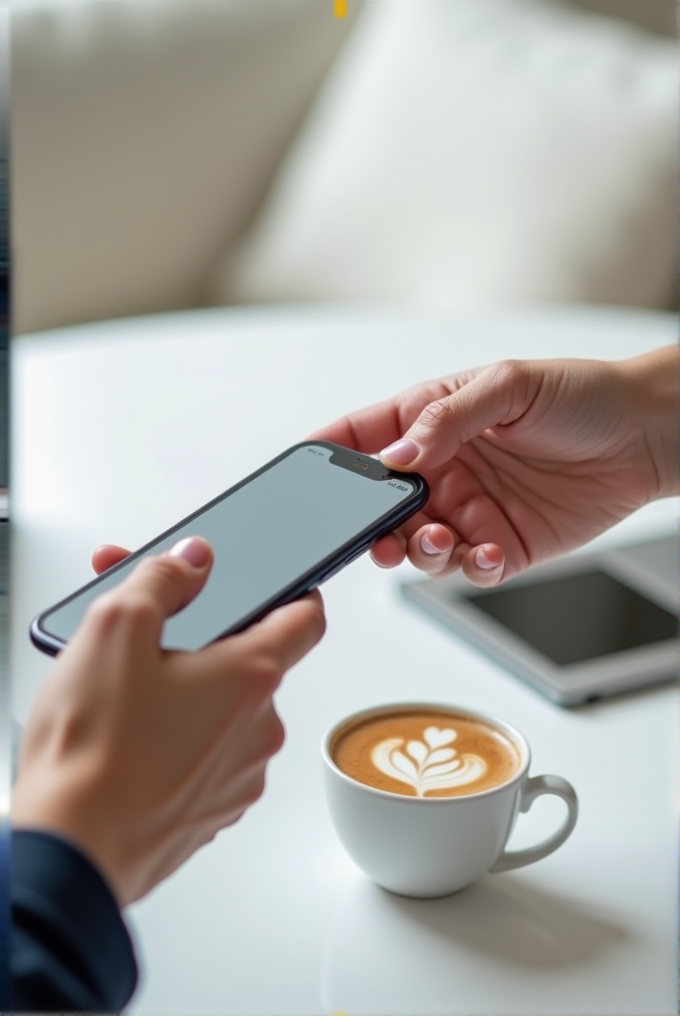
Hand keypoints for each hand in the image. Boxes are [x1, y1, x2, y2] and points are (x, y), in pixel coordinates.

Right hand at [13, 537, 325, 905]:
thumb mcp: (116, 627)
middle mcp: (258, 730)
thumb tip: (191, 561)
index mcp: (250, 677)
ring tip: (121, 696)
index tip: (281, 588)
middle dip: (200, 642)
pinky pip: (204, 759)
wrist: (70, 851)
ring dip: (185, 693)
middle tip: (144, 635)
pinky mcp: (209, 812)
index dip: (295, 594)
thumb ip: (162, 579)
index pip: (305, 620)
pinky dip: (176, 741)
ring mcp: (236, 776)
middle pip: (247, 665)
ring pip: (222, 714)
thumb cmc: (93, 748)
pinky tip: (127, 739)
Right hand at [311, 348, 677, 584]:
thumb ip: (447, 418)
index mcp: (432, 421)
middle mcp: (443, 470)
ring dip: (414, 550)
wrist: (645, 437)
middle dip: (369, 523)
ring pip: (414, 544)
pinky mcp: (499, 547)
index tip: (301, 471)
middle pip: (380, 504)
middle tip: (377, 531)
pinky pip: (466, 568)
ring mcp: (468, 511)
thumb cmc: (581, 396)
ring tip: (435, 539)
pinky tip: (485, 552)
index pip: (363, 436)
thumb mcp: (509, 385)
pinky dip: (466, 568)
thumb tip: (397, 456)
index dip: (328, 453)